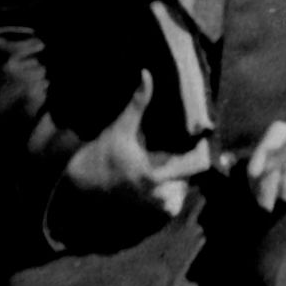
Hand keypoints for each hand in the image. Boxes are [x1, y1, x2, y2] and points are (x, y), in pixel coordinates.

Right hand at [63, 72, 209, 218]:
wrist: (83, 182)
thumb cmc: (103, 153)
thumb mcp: (121, 127)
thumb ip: (138, 102)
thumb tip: (147, 74)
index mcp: (154, 174)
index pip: (196, 165)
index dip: (202, 150)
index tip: (201, 137)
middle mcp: (157, 193)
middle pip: (192, 177)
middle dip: (190, 163)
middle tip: (188, 146)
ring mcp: (154, 205)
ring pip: (183, 191)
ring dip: (182, 178)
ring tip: (175, 161)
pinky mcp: (150, 210)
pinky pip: (173, 204)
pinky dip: (173, 193)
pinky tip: (165, 178)